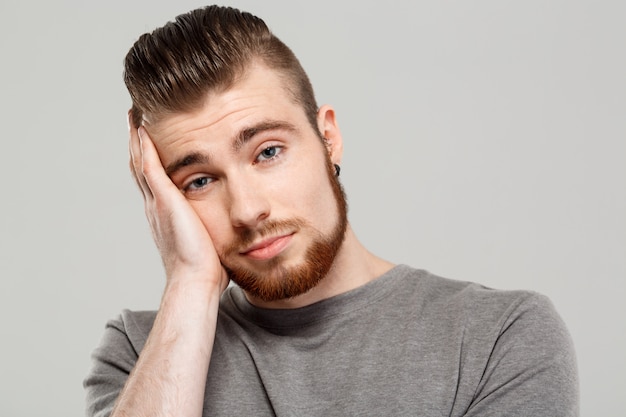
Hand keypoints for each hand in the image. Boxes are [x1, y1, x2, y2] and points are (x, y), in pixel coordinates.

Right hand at [128, 113, 228, 291]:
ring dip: (136, 139)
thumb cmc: (206, 268)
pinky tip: (141, 128)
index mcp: (165, 215)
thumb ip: (212, 227)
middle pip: (141, 167)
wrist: (196, 280)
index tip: (148, 140)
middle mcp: (156, 206)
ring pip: (141, 162)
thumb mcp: (208, 239)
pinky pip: (149, 167)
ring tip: (134, 116)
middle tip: (134, 119)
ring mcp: (157, 202)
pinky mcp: (164, 200)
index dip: (150, 159)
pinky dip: (144, 147)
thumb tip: (230, 227)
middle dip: (137, 143)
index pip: (155, 180)